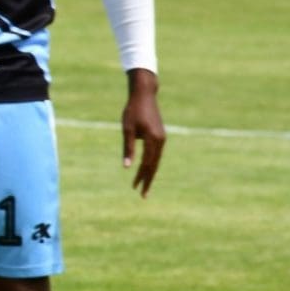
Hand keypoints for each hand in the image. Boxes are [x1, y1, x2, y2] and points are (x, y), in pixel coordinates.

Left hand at [121, 69, 163, 196]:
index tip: (134, 187)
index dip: (140, 176)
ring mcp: (162, 138)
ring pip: (157, 160)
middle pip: (155, 165)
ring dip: (151, 173)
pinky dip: (153, 164)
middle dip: (148, 180)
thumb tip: (127, 167)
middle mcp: (161, 140)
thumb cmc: (132, 110)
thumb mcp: (127, 129)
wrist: (144, 95)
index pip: (146, 163)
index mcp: (153, 139)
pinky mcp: (161, 136)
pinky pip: (157, 154)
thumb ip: (128, 148)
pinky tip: (147, 170)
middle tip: (143, 195)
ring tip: (144, 185)